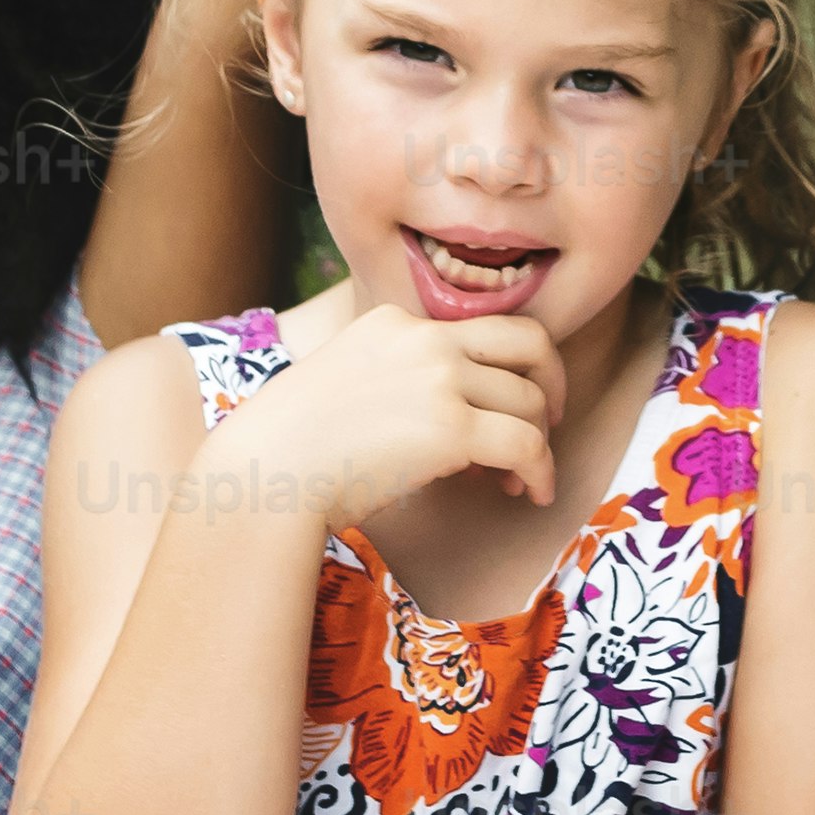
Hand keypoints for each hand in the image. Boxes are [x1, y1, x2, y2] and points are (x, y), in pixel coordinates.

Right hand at [208, 290, 563, 518]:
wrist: (265, 471)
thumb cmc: (292, 447)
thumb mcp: (345, 384)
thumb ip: (397, 382)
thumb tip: (449, 424)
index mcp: (396, 321)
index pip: (480, 330)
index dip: (507, 371)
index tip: (504, 409)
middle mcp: (424, 337)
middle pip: (529, 343)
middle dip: (549, 384)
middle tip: (545, 425)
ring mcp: (439, 377)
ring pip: (531, 401)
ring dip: (538, 444)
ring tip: (520, 481)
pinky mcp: (450, 426)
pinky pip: (526, 444)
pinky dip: (541, 471)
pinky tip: (533, 494)